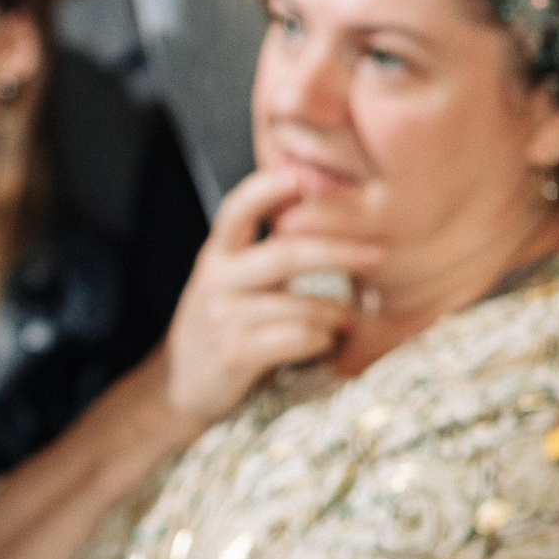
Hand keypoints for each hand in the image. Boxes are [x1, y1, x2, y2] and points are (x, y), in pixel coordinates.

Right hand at [155, 168, 382, 430]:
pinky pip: (297, 339)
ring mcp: (223, 318)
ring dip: (338, 313)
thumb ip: (263, 251)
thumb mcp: (230, 280)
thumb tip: (320, 212)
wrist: (179, 383)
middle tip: (379, 253)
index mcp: (218, 255)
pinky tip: (325, 343)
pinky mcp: (235, 354)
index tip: (303, 175)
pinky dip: (322, 341)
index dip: (267, 189)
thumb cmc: (223, 324)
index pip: (237, 210)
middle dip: (339, 252)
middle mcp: (217, 280)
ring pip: (301, 306)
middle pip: (285, 255)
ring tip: (351, 319)